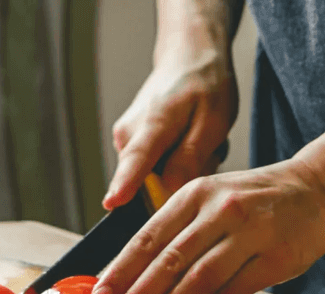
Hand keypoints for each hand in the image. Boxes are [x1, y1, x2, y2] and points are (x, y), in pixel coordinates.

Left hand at [91, 159, 324, 293]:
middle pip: (170, 259)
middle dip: (139, 293)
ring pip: (199, 278)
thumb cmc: (255, 200)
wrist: (318, 188)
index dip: (121, 268)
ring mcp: (250, 233)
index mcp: (196, 193)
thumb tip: (135, 272)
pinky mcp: (275, 259)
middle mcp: (221, 209)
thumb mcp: (212, 197)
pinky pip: (231, 291)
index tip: (100, 293)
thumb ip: (179, 227)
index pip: (148, 236)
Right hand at [103, 25, 237, 210]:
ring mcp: (126, 140)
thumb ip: (190, 158)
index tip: (111, 204)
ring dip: (183, 168)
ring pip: (156, 179)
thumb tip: (169, 190)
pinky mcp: (130, 146)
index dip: (125, 185)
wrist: (188, 58)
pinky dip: (177, 162)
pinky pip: (155, 170)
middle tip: (207, 149)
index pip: (135, 160)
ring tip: (198, 141)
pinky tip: (188, 142)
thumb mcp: (213, 121)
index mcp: (152, 123)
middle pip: (149, 183)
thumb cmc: (204, 84)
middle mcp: (129, 134)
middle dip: (182, 178)